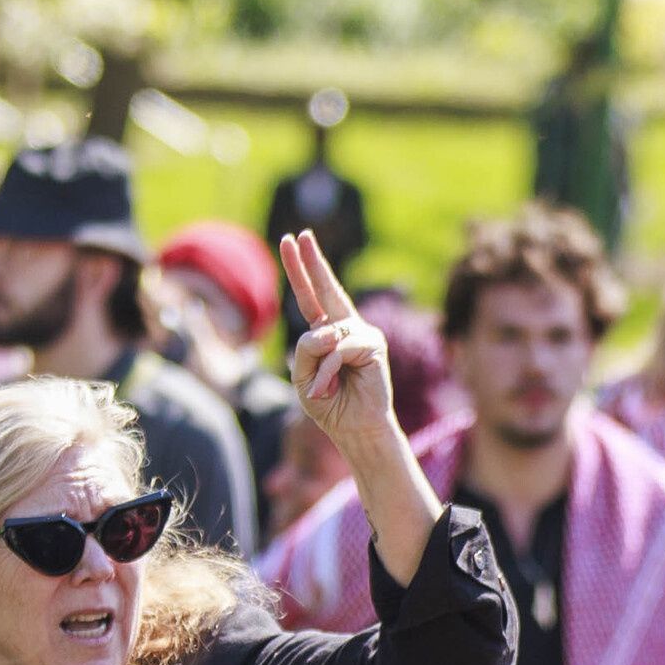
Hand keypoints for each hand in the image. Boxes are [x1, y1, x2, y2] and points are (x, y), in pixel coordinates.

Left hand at [284, 231, 395, 453]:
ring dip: (317, 366)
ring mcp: (361, 333)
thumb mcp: (304, 376)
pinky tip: (329, 389)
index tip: (291, 241)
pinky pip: (337, 349)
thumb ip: (306, 349)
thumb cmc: (330, 405)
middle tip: (301, 235)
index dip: (300, 270)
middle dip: (311, 261)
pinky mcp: (373, 344)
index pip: (309, 297)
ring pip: (324, 333)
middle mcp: (345, 328)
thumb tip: (326, 330)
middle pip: (325, 288)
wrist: (355, 429)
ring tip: (321, 391)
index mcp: (326, 334)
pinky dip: (328, 371)